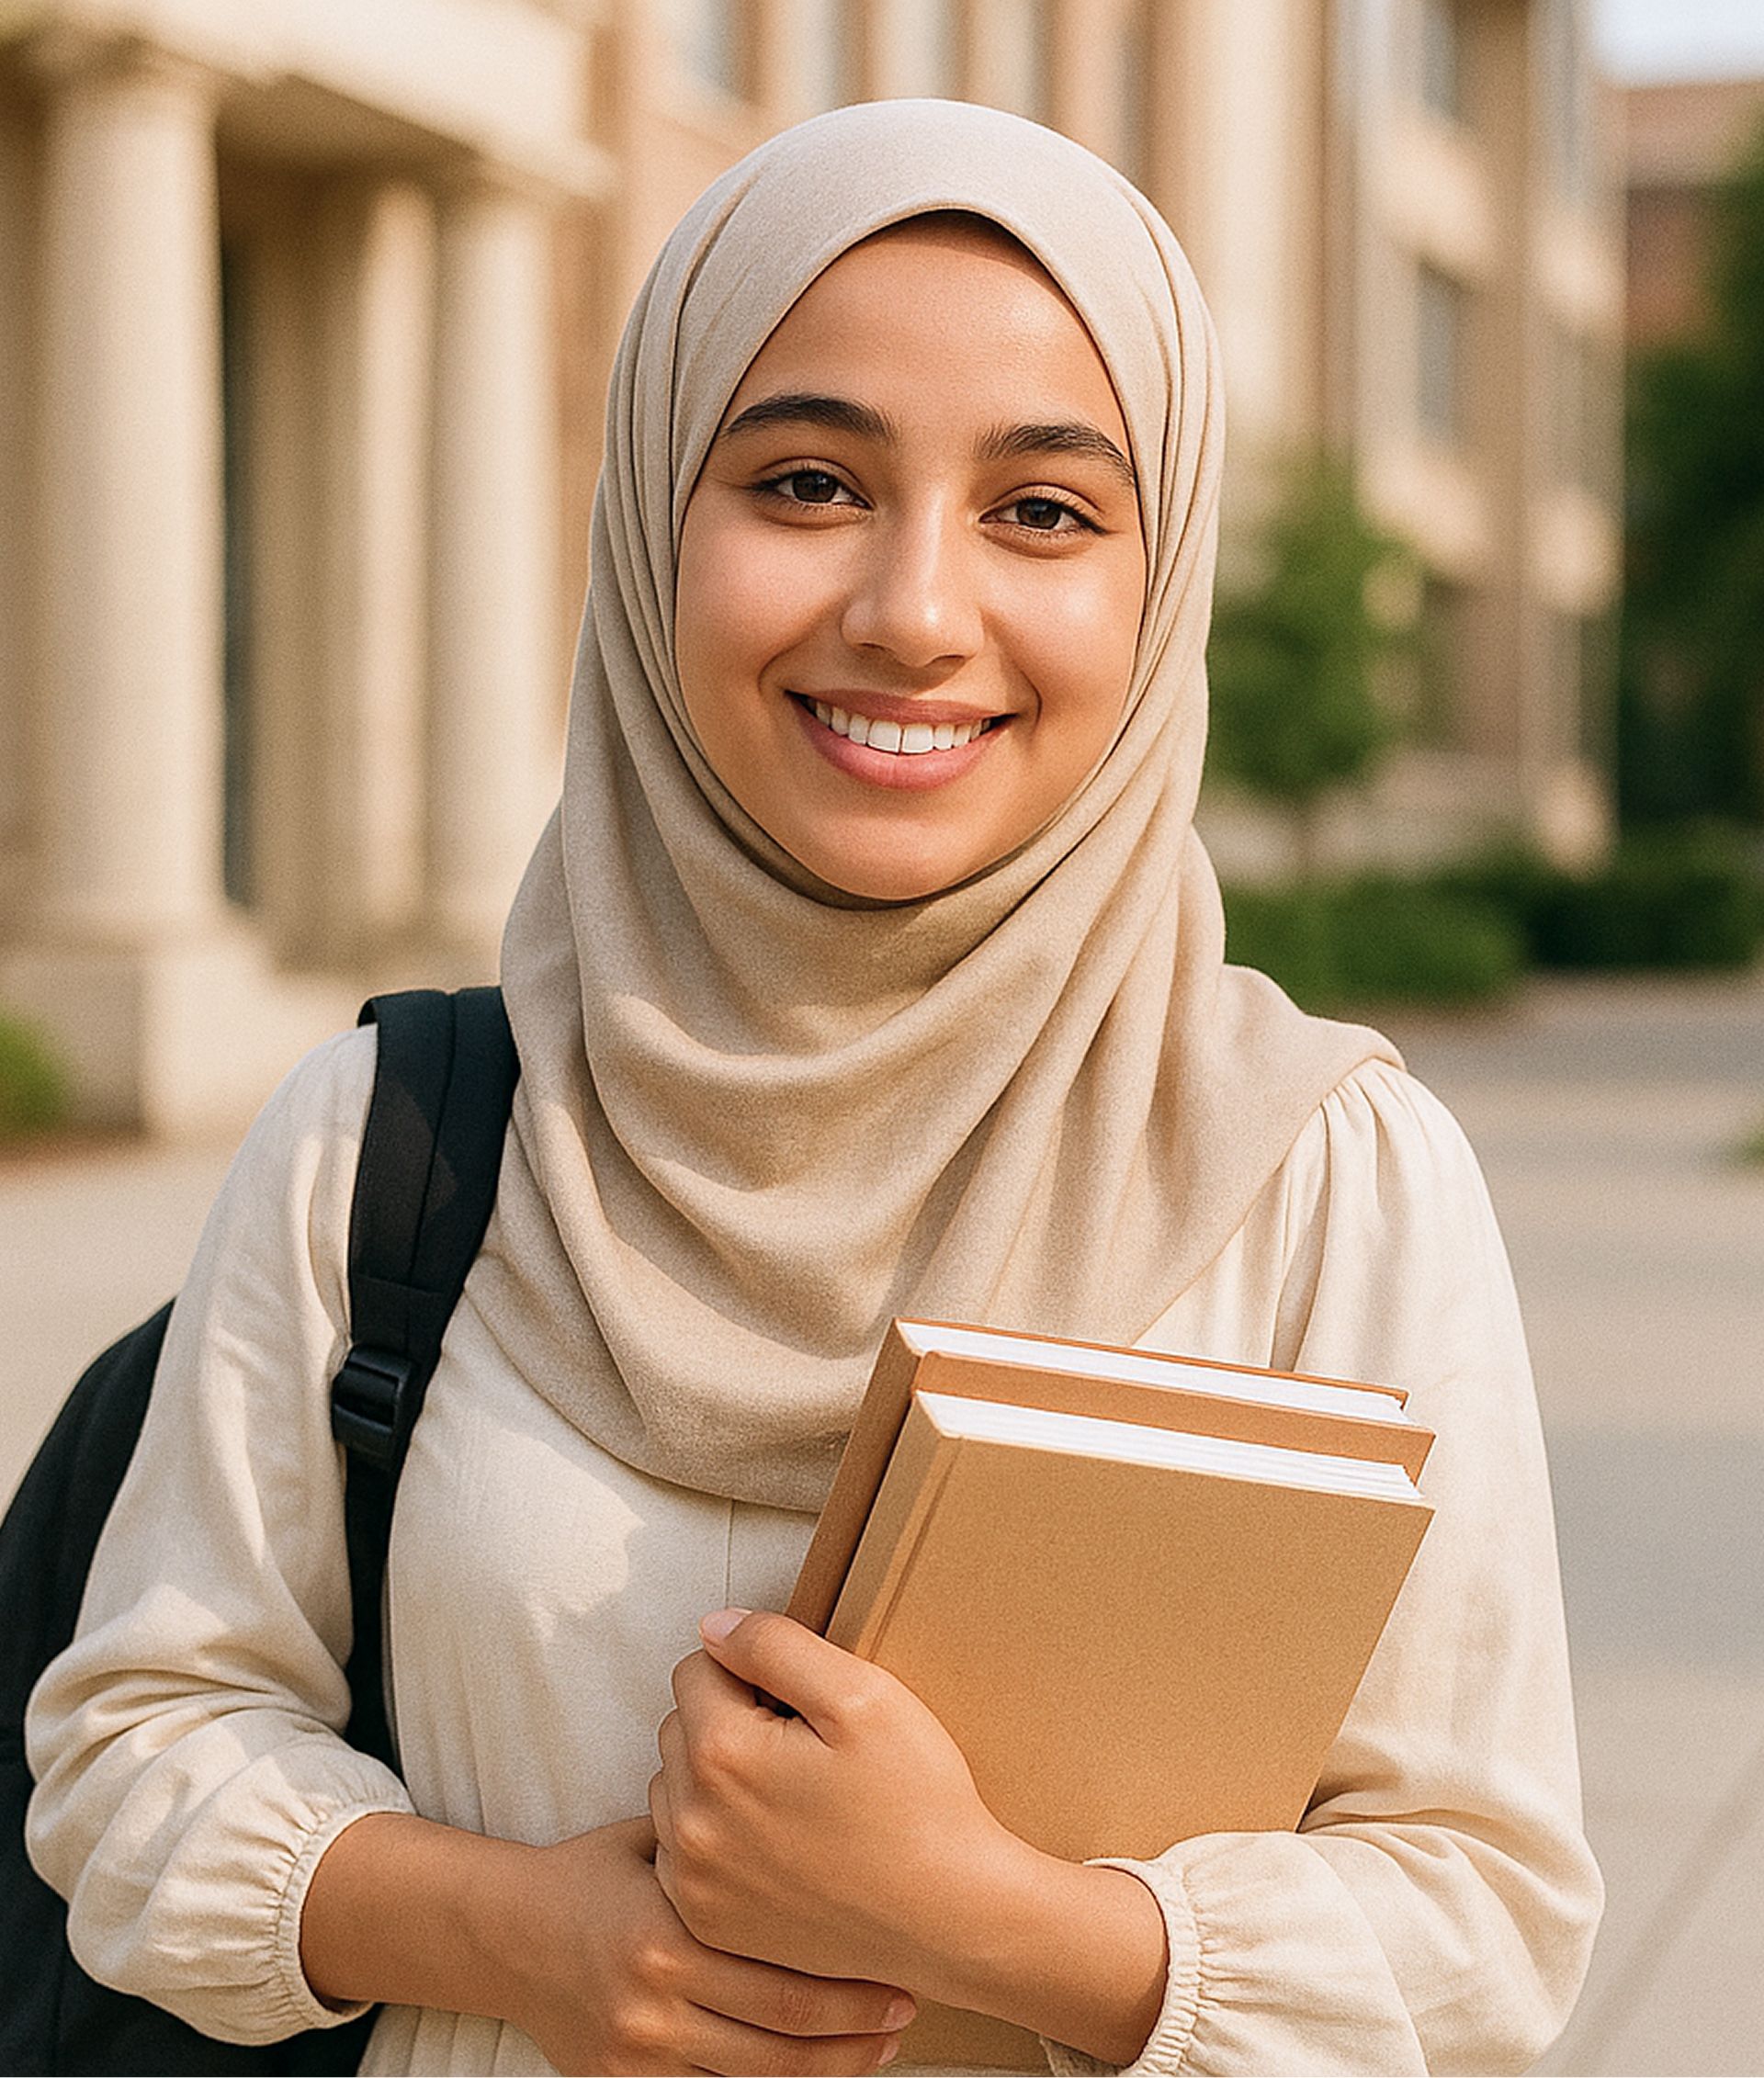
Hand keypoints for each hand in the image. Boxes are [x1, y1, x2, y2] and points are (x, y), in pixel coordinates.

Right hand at [507, 1815, 916, 2075]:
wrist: (509, 1935)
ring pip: (759, 2077)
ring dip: (831, 2068)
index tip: (898, 1964)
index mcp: (668, 1932)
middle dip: (856, 2025)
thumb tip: (812, 1814)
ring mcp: (641, 2052)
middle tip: (907, 2007)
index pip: (779, 1969)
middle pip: (782, 2030)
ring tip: (883, 2046)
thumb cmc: (597, 1874)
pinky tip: (818, 2071)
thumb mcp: (653, 1841)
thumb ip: (721, 1844)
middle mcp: (656, 1999)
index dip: (848, 1977)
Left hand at [648, 1609, 1033, 1996]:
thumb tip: (714, 1628)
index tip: (804, 1705)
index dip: (753, 1670)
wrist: (949, 1919)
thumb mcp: (862, 1695)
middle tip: (804, 1750)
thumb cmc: (916, 1802)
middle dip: (730, 1721)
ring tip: (792, 1798)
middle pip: (680, 1726)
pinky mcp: (706, 1922)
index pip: (697, 1667)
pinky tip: (777, 1844)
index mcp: (722, 1753)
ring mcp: (694, 1880)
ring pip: (677, 1788)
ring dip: (716, 1780)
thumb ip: (776, 1645)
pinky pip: (683, 1853)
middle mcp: (690, 1821)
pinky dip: (717, 1838)